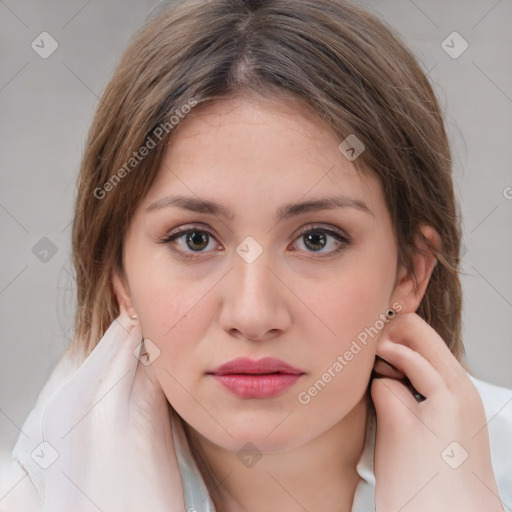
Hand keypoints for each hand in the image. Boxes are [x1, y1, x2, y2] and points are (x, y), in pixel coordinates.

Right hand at [371, 312, 503, 511]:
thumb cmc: (426, 488)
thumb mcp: (396, 427)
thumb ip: (385, 386)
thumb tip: (379, 373)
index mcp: (450, 385)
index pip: (411, 330)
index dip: (379, 334)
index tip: (358, 346)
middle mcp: (461, 387)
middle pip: (421, 335)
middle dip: (391, 339)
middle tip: (365, 358)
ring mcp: (460, 400)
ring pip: (423, 355)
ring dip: (396, 357)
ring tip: (373, 373)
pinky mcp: (453, 414)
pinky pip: (427, 377)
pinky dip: (405, 374)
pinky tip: (389, 390)